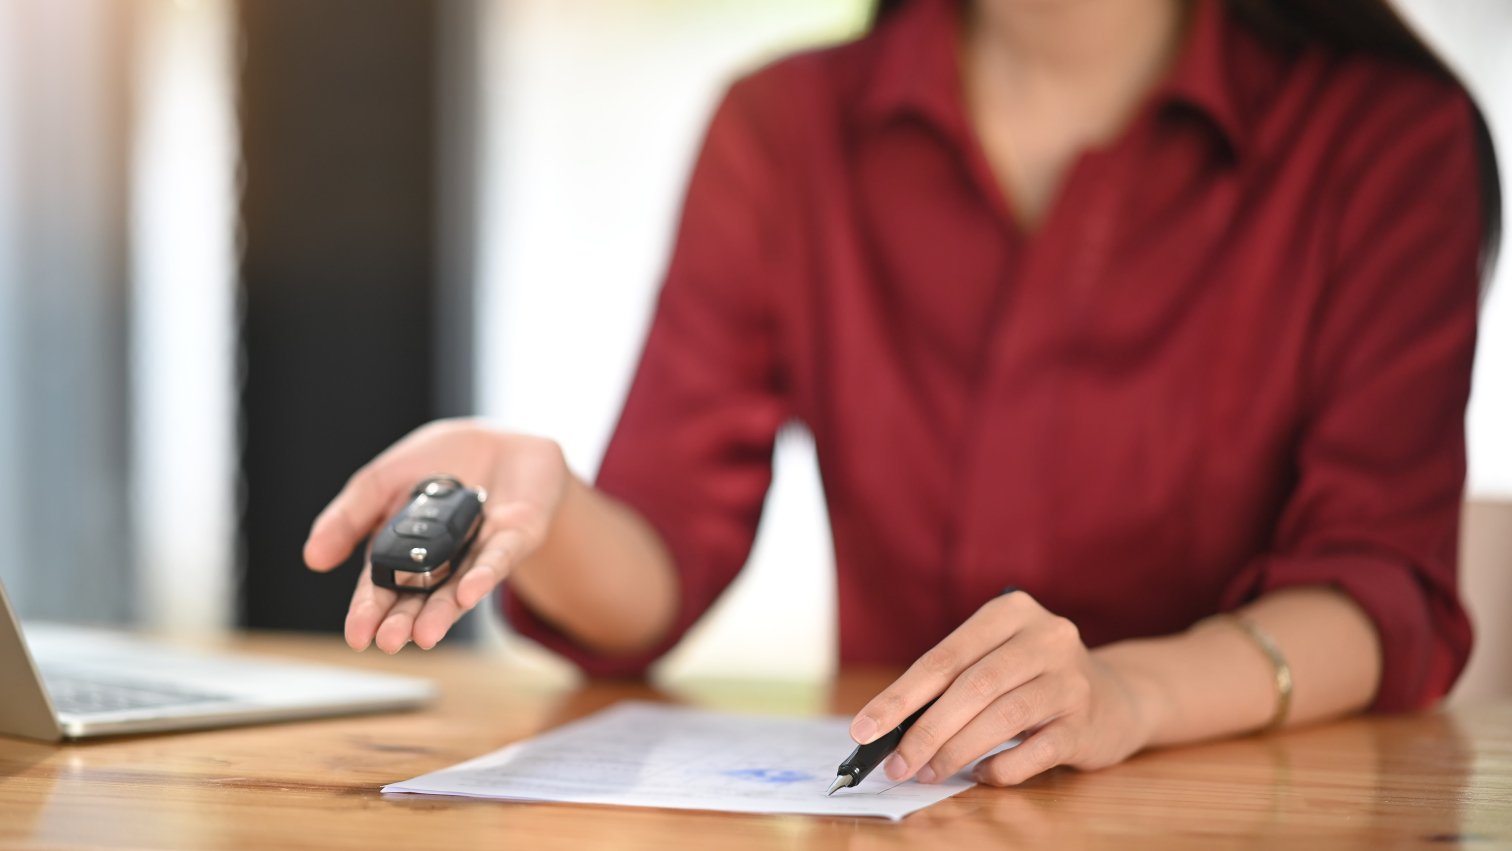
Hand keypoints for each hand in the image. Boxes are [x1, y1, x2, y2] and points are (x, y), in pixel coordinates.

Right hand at [303, 419, 569, 653]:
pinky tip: (469, 592)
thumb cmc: (437, 462)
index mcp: (404, 551)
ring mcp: (480, 552)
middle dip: (404, 620)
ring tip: (424, 635)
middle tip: (388, 642)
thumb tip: (312, 558)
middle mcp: (442, 562)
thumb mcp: (383, 480)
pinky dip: (485, 574)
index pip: (383, 586)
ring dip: (443, 612)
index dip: (370, 610)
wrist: (499, 440)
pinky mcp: (516, 536)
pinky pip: (501, 557)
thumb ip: (350, 516)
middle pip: (421, 596)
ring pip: (460, 586)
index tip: (357, 636)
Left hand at [849, 591, 1160, 786]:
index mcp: (1011, 612)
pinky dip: (1002, 767)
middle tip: (895, 764)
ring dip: (956, 751)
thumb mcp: (996, 661)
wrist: (1117, 697)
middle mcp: (1046, 637)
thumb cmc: (1032, 678)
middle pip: (972, 686)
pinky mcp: (1087, 722)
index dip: (899, 697)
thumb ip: (952, 683)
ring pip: (1003, 716)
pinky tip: (980, 775)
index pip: (944, 657)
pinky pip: (1036, 750)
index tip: (864, 729)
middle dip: (925, 731)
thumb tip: (889, 729)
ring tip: (926, 772)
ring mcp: (1071, 679)